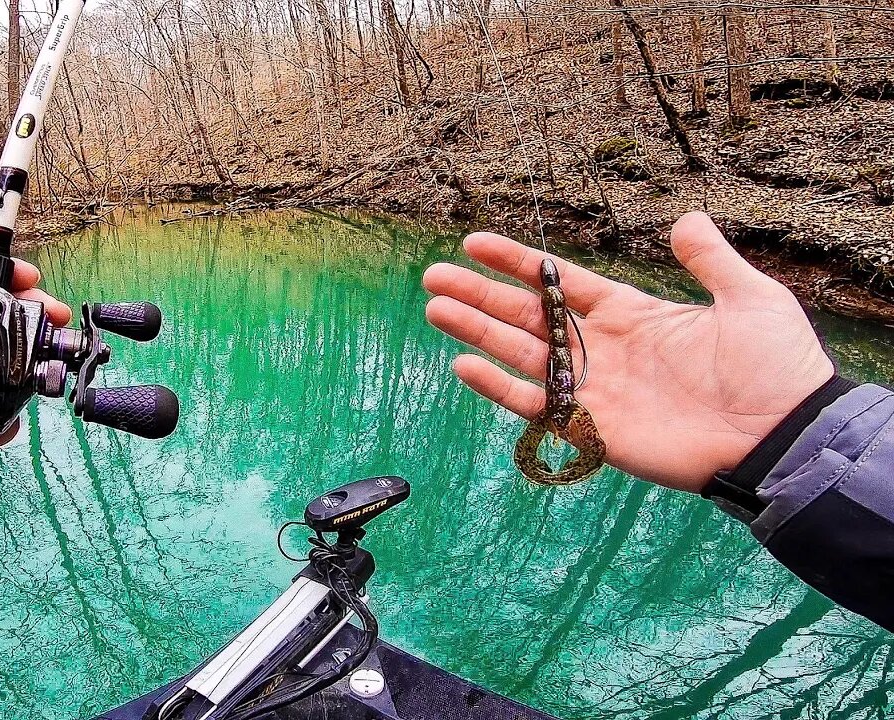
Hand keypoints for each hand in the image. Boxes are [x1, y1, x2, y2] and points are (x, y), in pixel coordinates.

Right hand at [423, 212, 834, 492]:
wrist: (783, 434)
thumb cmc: (774, 368)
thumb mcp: (749, 297)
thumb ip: (710, 260)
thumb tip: (687, 218)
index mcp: (630, 314)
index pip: (558, 282)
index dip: (517, 262)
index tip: (474, 242)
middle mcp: (601, 350)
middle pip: (525, 316)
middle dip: (480, 295)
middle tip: (434, 276)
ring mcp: (593, 390)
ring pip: (519, 355)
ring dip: (476, 332)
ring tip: (435, 309)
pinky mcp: (593, 429)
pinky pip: (535, 405)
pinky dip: (497, 389)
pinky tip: (464, 366)